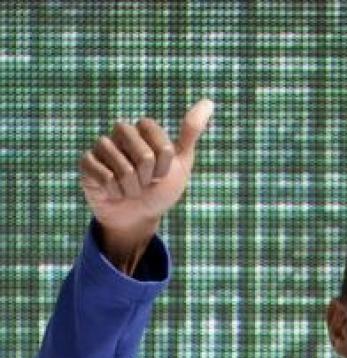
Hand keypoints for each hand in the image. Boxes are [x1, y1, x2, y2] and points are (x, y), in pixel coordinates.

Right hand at [78, 99, 213, 243]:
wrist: (138, 217)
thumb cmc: (159, 190)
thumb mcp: (180, 164)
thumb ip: (190, 133)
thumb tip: (209, 102)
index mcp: (142, 129)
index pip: (161, 146)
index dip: (164, 168)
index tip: (160, 174)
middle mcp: (121, 132)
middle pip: (144, 156)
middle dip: (149, 179)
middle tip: (144, 183)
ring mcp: (102, 146)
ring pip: (124, 170)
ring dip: (132, 189)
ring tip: (129, 189)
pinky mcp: (87, 163)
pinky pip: (105, 177)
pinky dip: (114, 192)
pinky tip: (113, 192)